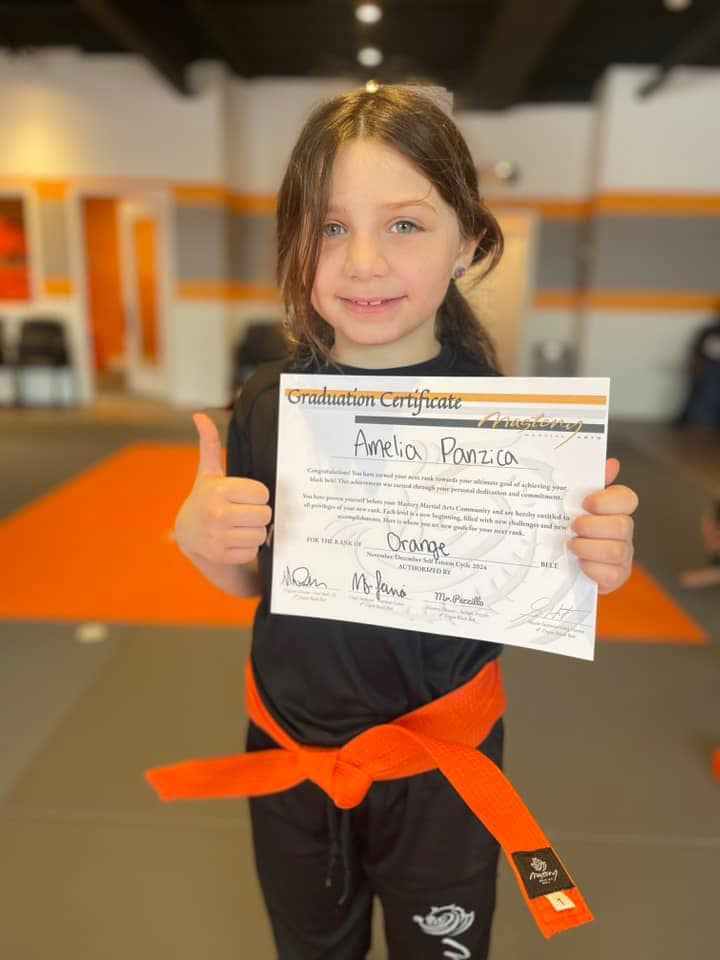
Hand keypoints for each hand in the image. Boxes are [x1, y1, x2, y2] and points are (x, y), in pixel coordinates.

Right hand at [174, 413, 271, 565]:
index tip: (245, 496)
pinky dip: (248, 548)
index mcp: (218, 490)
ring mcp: (218, 537)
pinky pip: (252, 551)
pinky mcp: (221, 555)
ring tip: (240, 526)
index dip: (257, 495)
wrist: (188, 534)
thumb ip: (210, 444)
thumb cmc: (206, 498)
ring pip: (261, 534)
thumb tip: (199, 415)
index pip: (262, 493)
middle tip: (245, 512)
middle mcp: (216, 514)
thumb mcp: (208, 473)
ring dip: (255, 531)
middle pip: (265, 515)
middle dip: (259, 514)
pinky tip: (234, 540)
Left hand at [567, 458, 637, 594]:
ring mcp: (623, 555)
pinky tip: (579, 565)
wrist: (557, 564)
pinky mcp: (616, 577)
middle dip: (592, 526)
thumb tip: (611, 463)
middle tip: (572, 527)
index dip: (607, 500)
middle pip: (623, 525)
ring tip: (571, 545)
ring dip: (588, 548)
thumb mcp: (570, 503)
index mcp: (614, 509)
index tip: (585, 503)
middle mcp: (623, 531)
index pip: (627, 498)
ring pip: (616, 551)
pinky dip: (592, 570)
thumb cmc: (566, 528)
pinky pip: (612, 575)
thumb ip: (587, 482)